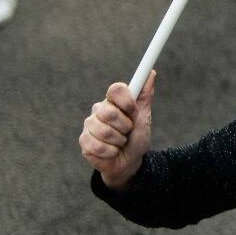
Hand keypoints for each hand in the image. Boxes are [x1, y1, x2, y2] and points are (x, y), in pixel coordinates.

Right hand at [80, 72, 154, 188]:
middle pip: (109, 111)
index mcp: (113, 101)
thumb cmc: (136, 137)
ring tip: (120, 142)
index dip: (126, 101)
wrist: (129, 162)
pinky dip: (111, 151)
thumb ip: (145, 95)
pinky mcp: (84, 141)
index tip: (134, 111)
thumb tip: (151, 72)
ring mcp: (89, 125)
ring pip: (104, 131)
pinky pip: (98, 145)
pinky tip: (112, 151)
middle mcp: (99, 110)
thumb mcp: (144, 116)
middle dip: (125, 126)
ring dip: (119, 141)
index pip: (115, 89)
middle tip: (128, 131)